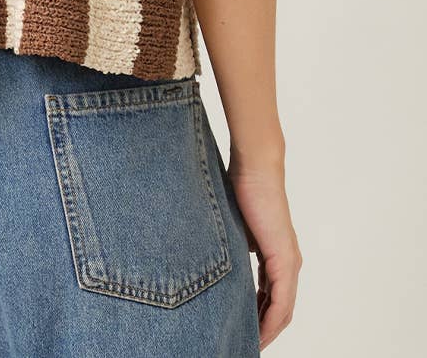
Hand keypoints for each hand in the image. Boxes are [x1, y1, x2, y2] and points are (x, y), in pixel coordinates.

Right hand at [227, 154, 302, 349]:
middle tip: (248, 345)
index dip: (261, 318)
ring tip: (252, 344)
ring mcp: (289, 262)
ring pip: (283, 310)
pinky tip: (260, 331)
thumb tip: (221, 266)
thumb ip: (236, 250)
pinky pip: (281, 300)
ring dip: (269, 330)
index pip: (273, 298)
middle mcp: (289, 263)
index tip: (246, 332)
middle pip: (281, 310)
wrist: (256, 169)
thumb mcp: (236, 230)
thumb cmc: (243, 190)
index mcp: (277, 256)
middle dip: (265, 331)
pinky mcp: (284, 259)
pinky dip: (271, 319)